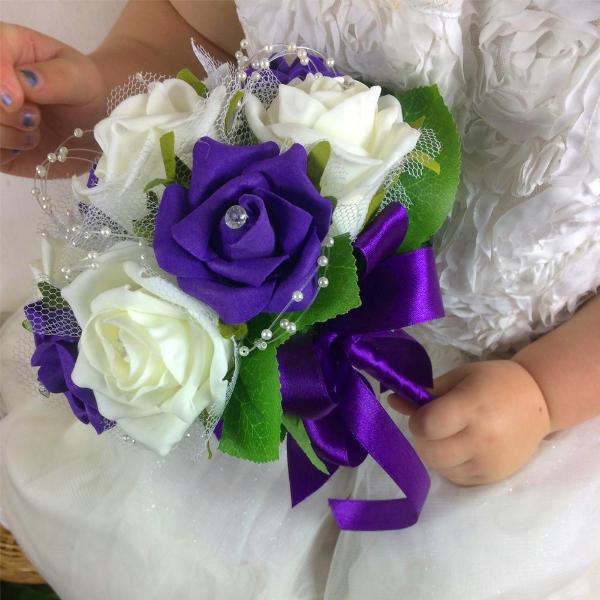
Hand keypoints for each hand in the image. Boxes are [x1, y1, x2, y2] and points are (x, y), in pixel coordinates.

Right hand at [0, 23, 104, 176]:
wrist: (92, 125)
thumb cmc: (84, 93)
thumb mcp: (80, 78)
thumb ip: (56, 77)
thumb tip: (24, 80)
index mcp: (6, 47)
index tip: (17, 100)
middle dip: (3, 113)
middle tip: (34, 117)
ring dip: (7, 135)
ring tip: (34, 131)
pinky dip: (6, 152)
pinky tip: (25, 145)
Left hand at [389, 360, 551, 485]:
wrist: (538, 403)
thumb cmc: (494, 383)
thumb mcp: (460, 377)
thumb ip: (426, 392)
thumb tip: (392, 400)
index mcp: (473, 407)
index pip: (428, 425)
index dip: (417, 419)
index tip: (422, 412)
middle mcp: (481, 439)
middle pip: (429, 451)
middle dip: (423, 438)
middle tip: (433, 425)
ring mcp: (488, 463)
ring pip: (439, 467)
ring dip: (434, 452)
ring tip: (450, 435)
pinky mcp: (491, 478)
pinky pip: (454, 477)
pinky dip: (449, 464)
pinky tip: (461, 448)